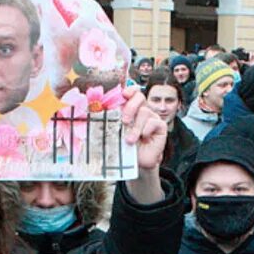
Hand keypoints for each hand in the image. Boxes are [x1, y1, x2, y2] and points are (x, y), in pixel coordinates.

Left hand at [119, 86, 165, 204]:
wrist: (137, 163)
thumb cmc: (125, 147)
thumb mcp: (115, 132)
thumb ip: (109, 121)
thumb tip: (93, 112)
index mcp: (132, 109)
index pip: (133, 93)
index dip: (130, 91)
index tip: (123, 95)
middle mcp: (143, 110)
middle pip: (140, 97)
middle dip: (131, 107)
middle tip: (124, 121)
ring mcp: (153, 117)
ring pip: (145, 112)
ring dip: (135, 127)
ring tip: (130, 140)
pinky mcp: (161, 126)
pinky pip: (154, 122)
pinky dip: (146, 130)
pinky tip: (143, 138)